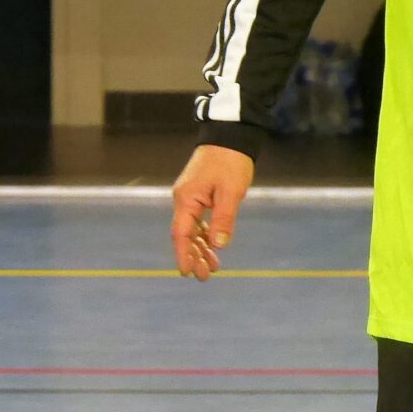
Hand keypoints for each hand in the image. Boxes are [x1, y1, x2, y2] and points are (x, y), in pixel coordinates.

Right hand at [171, 143, 255, 280]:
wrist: (229, 135)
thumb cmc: (230, 161)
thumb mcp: (230, 192)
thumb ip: (223, 219)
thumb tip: (218, 245)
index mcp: (187, 199)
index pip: (182, 234)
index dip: (184, 255)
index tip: (187, 273)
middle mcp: (184, 199)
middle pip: (185, 235)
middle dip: (193, 256)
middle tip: (204, 276)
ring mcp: (190, 196)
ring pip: (192, 229)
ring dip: (200, 248)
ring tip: (212, 267)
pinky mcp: (198, 193)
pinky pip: (198, 220)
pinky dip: (205, 234)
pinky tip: (213, 247)